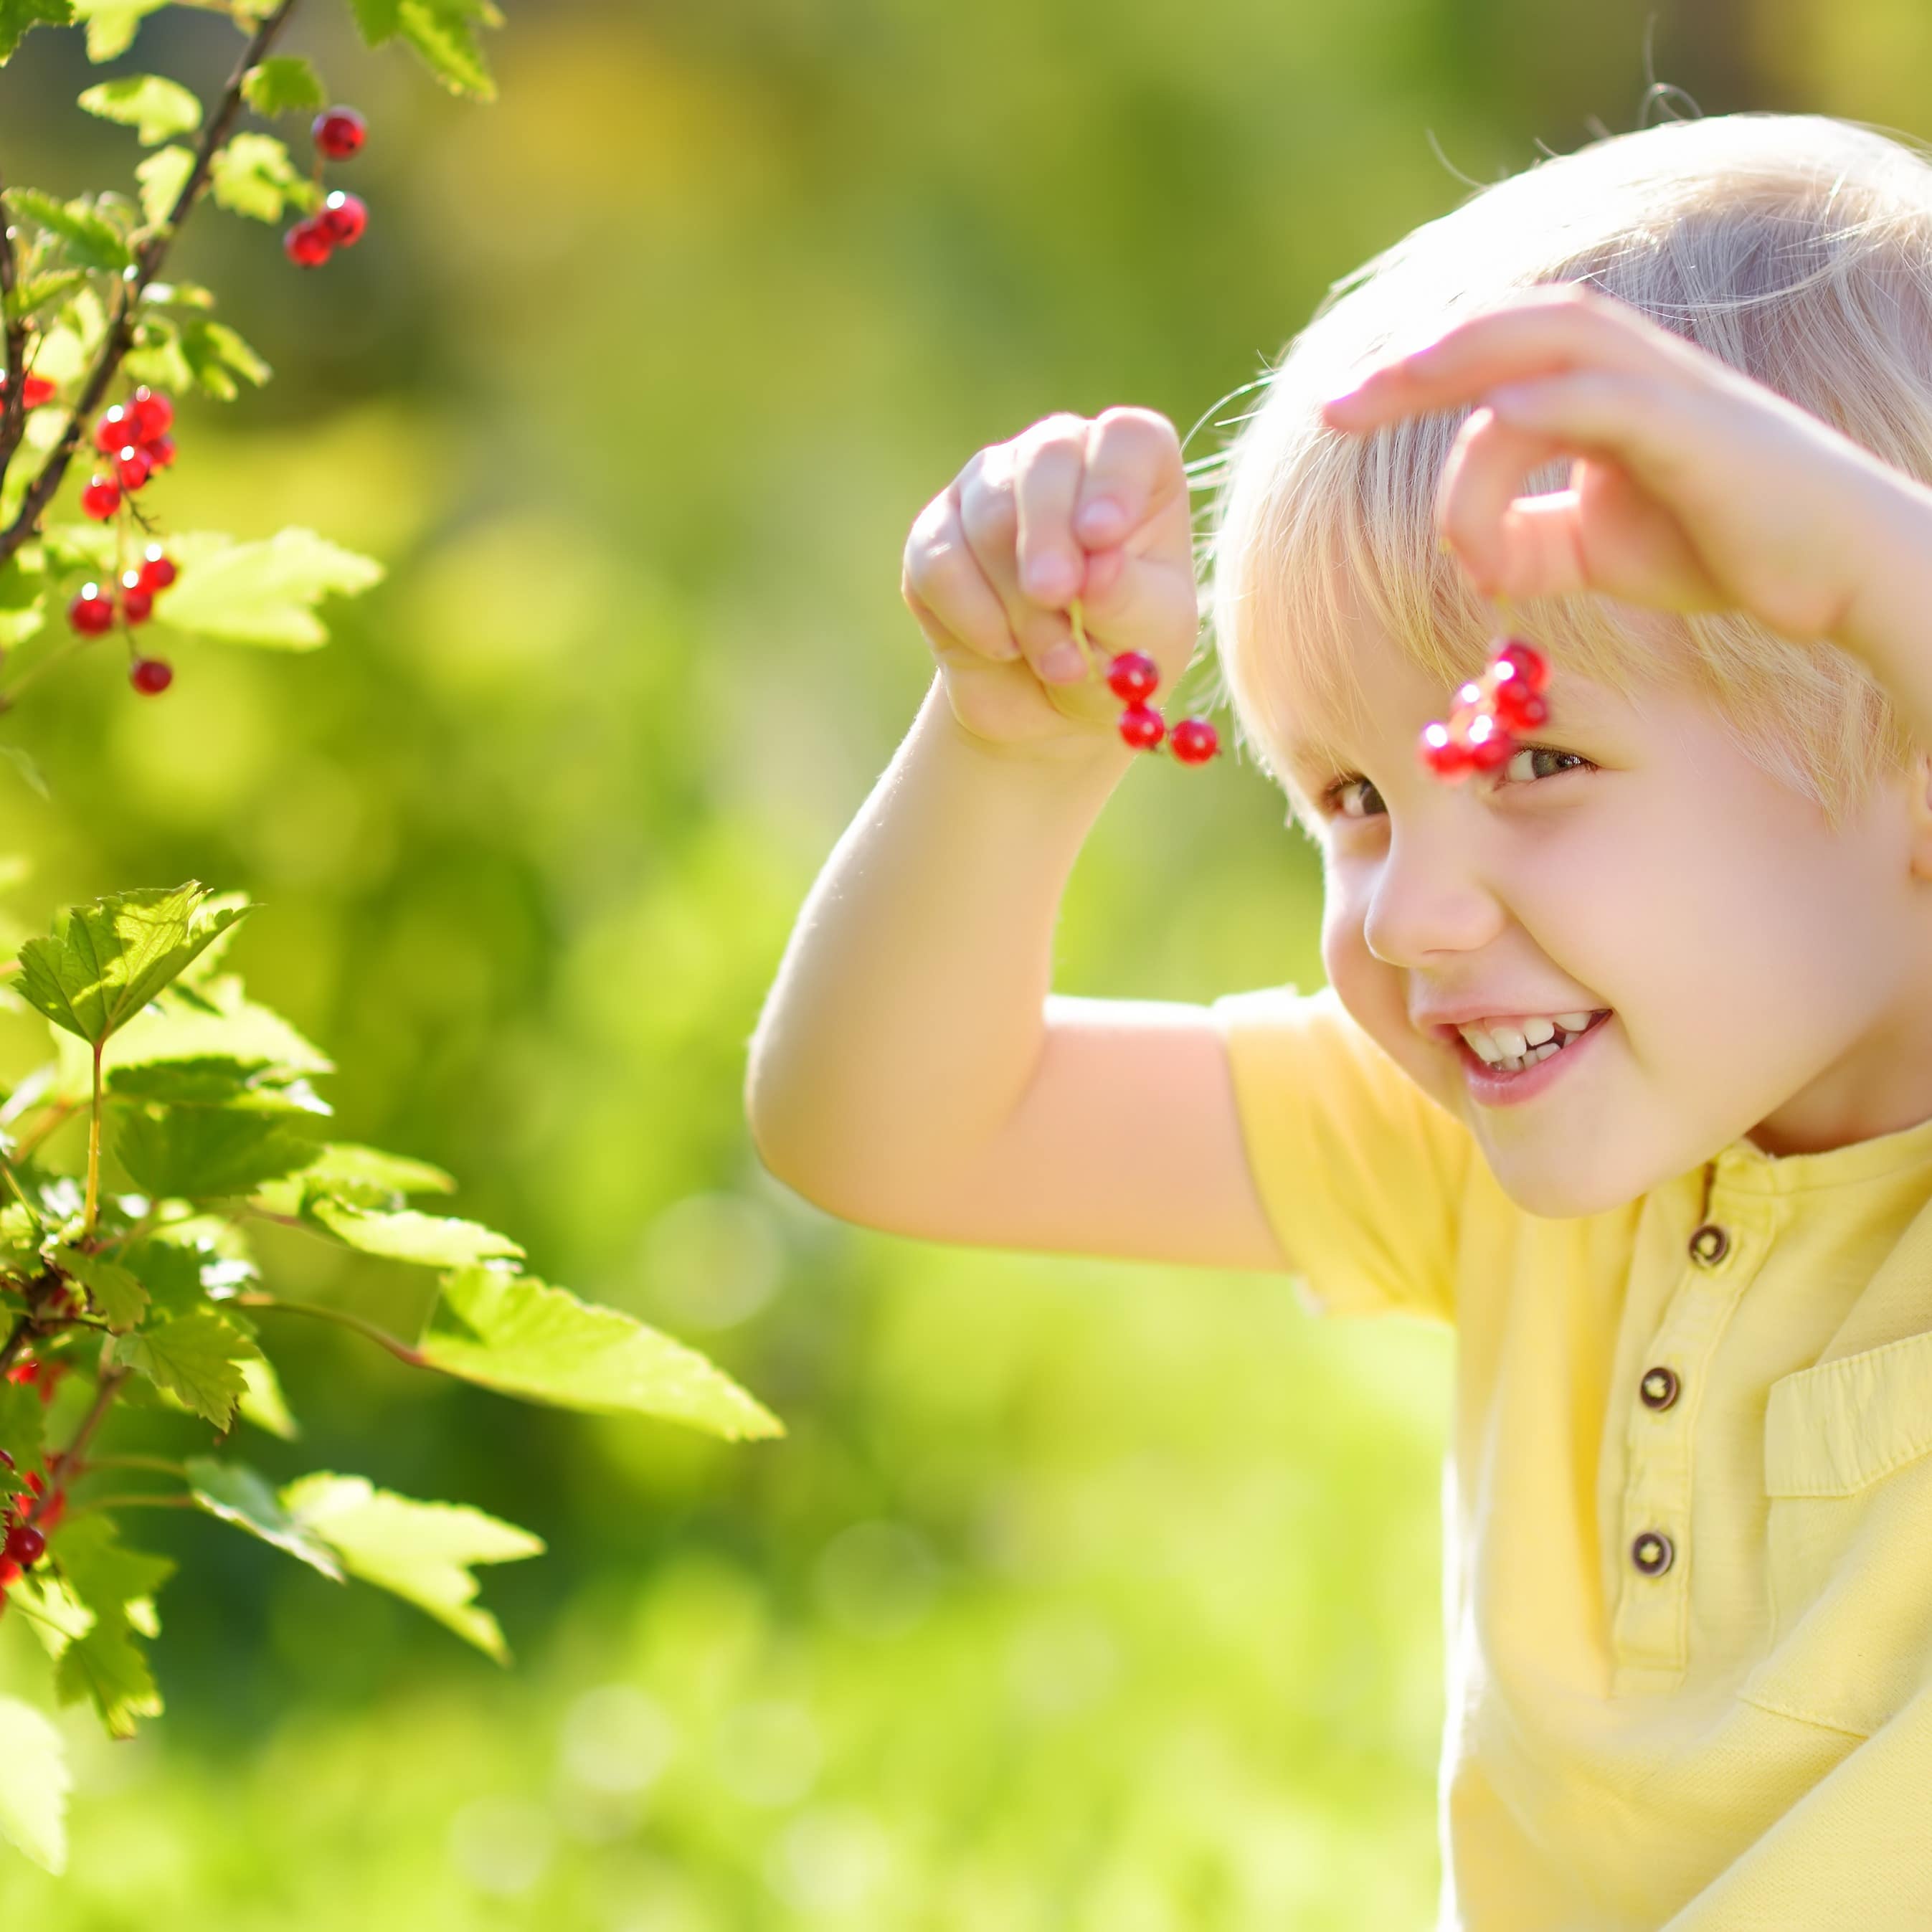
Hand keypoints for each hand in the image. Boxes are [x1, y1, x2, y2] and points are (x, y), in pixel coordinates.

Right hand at [901, 407, 1198, 756]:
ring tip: (1058, 662)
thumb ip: (1129, 599)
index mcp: (1134, 468)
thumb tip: (1100, 570)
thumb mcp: (1148, 635)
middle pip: (1046, 459)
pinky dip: (973, 615)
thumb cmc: (1119, 650)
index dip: (1114, 479)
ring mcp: (990, 489)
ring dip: (1022, 603)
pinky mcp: (935, 536)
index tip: (1104, 536)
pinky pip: (939, 561)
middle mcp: (1060, 459)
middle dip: (1049, 536)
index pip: (1126, 438)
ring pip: (990, 515)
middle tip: (1055, 596)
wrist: (1050, 704)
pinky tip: (1003, 648)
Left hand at [1318, 281, 1916, 651]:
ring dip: (1460, 360)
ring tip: (1390, 393)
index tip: (1341, 411)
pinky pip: (1598, 402)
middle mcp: (1626, 368)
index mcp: (1599, 387)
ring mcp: (1662, 388)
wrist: (1833, 567)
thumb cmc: (1720, 547)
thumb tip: (1465, 551)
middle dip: (1415, 356)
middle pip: (1508, 325)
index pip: (1493, 357)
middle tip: (1336, 402)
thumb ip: (1524, 535)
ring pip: (1547, 341)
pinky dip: (1534, 417)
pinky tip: (1489, 442)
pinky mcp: (1691, 426)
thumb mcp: (1595, 549)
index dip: (1414, 374)